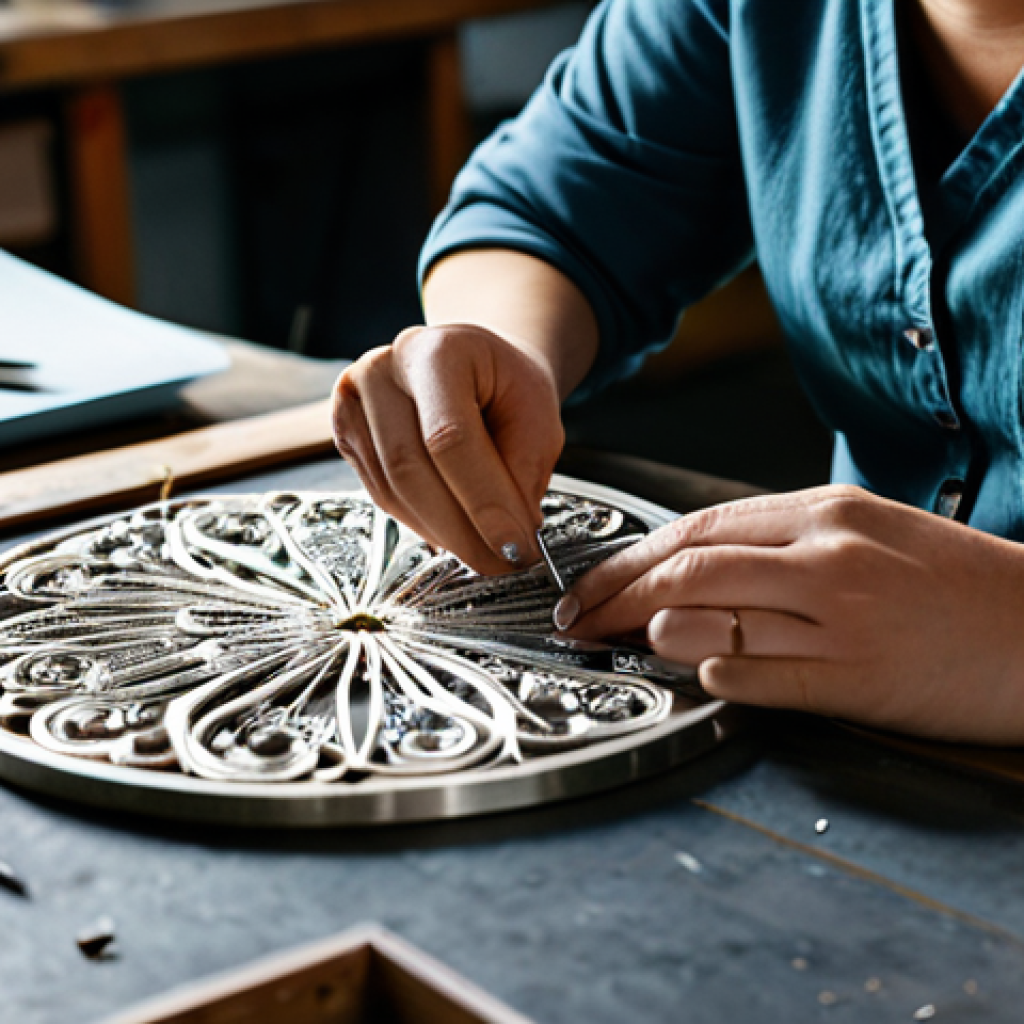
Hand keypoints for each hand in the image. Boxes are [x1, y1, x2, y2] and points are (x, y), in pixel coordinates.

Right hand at [332, 323, 563, 574]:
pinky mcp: (345, 431)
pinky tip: (453, 530)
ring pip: (392, 489)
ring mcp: (355, 399)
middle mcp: (383, 368)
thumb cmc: (509, 388)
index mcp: (437, 350)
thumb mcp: (539, 420)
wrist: (477, 366)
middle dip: (462, 530)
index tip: (516, 546)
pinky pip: (381, 494)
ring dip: (443, 533)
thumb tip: (507, 539)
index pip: (449, 437)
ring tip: (486, 549)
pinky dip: (421, 523)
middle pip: (410, 467)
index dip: (483, 501)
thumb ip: (522, 474)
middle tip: (503, 562)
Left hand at [563, 485, 1023, 744]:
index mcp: (825, 513)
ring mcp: (840, 619)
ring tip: (626, 644)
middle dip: (613, 596)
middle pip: (686, 571)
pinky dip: (712, 675)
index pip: (697, 528)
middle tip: (577, 620)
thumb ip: (783, 542)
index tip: (590, 582)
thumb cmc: (953, 582)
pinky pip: (757, 678)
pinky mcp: (857, 680)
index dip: (628, 558)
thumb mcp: (869, 530)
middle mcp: (825, 558)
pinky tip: (698, 674)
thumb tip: (695, 567)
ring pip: (710, 620)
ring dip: (653, 635)